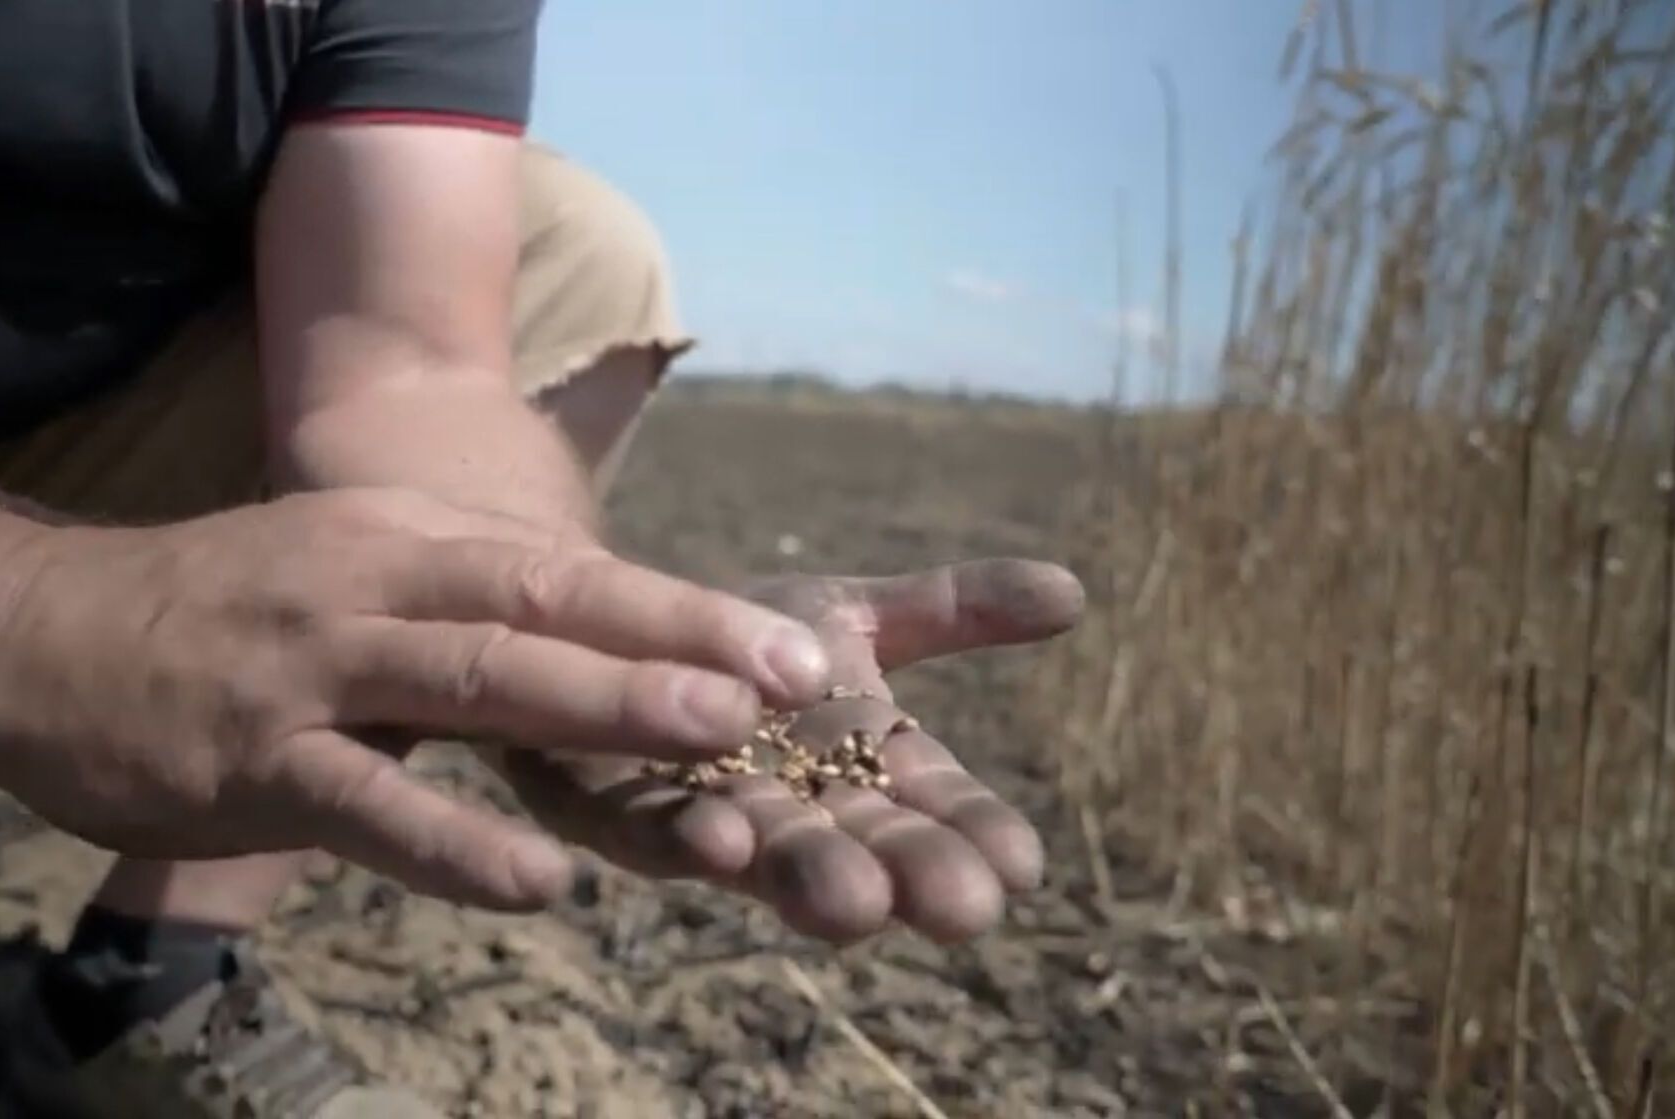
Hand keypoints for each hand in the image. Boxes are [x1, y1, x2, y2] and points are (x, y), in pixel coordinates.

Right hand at [0, 487, 831, 907]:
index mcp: (402, 541)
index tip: (794, 652)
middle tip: (790, 687)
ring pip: (471, 685)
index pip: (564, 571)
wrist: (40, 635)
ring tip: (707, 745)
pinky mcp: (255, 761)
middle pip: (542, 608)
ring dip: (595, 711)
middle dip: (672, 645)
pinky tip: (540, 884)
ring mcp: (311, 672)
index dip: (683, 610)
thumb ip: (459, 602)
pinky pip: (369, 806)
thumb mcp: (348, 569)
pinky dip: (456, 844)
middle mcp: (370, 589)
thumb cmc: (220, 611)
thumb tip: (594, 642)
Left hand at [498, 559, 1084, 943]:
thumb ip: (953, 610)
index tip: (1023, 866)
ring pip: (759, 856)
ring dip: (805, 878)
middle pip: (855, 850)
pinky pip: (641, 825)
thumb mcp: (854, 616)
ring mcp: (696, 811)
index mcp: (857, 772)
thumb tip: (1073, 594)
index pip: (934, 809)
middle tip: (959, 909)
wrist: (614, 629)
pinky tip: (716, 834)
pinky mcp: (600, 797)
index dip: (975, 838)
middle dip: (903, 878)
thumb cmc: (746, 641)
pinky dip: (681, 835)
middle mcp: (787, 808)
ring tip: (852, 901)